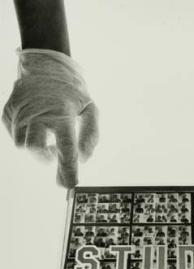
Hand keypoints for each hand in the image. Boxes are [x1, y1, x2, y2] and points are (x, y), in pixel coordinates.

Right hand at [2, 49, 98, 187]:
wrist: (45, 65)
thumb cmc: (72, 92)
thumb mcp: (90, 109)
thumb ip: (91, 136)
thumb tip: (83, 159)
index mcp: (62, 113)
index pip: (65, 149)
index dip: (67, 170)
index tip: (68, 184)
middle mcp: (38, 113)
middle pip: (35, 150)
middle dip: (45, 157)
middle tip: (53, 152)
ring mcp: (20, 112)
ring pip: (23, 145)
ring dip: (36, 146)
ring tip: (46, 132)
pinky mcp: (8, 112)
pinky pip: (15, 135)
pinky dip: (26, 135)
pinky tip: (35, 124)